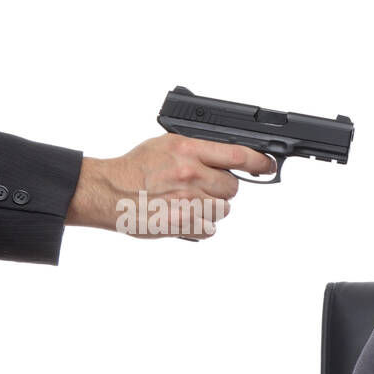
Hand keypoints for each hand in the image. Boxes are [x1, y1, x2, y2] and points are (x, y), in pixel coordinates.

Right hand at [66, 133, 275, 238]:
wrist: (106, 192)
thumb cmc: (134, 169)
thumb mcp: (165, 145)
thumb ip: (197, 149)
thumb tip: (230, 155)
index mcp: (187, 149)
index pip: (238, 155)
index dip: (259, 162)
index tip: (267, 166)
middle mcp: (190, 173)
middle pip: (233, 187)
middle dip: (221, 189)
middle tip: (199, 187)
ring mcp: (188, 200)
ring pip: (223, 210)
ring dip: (211, 209)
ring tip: (186, 202)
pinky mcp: (184, 223)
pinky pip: (211, 228)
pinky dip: (201, 226)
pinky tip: (183, 216)